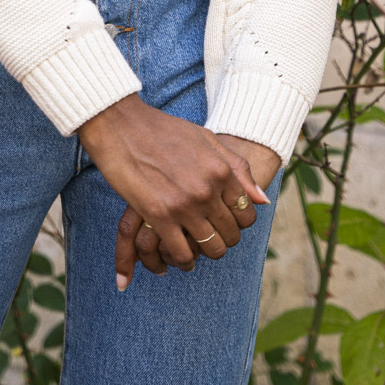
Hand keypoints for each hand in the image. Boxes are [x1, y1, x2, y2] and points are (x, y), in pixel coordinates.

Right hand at [77, 95, 270, 290]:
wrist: (122, 124)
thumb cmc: (164, 130)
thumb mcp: (207, 139)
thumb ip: (238, 168)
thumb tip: (262, 201)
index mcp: (221, 170)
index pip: (247, 214)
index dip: (239, 223)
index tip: (226, 222)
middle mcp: (207, 189)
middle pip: (230, 234)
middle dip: (223, 241)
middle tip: (210, 238)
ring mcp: (184, 204)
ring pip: (210, 248)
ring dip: (204, 253)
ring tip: (195, 251)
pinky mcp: (159, 215)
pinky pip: (181, 253)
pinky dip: (182, 261)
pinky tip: (178, 257)